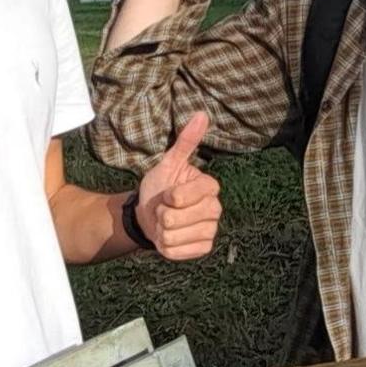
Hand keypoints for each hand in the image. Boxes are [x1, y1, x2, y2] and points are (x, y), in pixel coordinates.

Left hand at [133, 113, 221, 260]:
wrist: (150, 216)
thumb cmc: (160, 187)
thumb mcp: (168, 163)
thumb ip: (185, 142)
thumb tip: (201, 114)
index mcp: (209, 187)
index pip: (184, 196)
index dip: (170, 196)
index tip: (167, 194)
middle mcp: (215, 209)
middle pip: (177, 218)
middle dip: (161, 214)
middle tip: (164, 209)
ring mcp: (211, 231)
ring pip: (174, 236)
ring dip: (161, 231)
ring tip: (165, 223)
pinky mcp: (203, 249)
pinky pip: (176, 251)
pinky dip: (165, 247)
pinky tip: (169, 238)